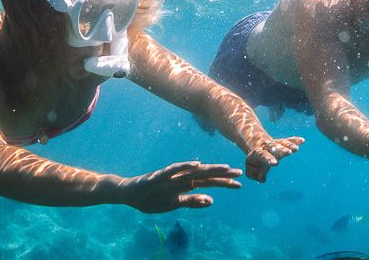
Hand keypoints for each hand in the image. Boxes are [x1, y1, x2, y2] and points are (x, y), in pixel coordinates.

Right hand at [118, 161, 242, 213]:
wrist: (128, 194)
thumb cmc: (152, 198)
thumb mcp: (174, 204)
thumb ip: (192, 202)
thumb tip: (211, 201)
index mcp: (186, 185)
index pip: (209, 183)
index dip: (224, 183)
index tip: (240, 185)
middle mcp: (181, 178)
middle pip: (205, 176)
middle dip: (222, 175)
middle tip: (239, 173)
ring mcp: (171, 176)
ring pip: (193, 171)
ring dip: (209, 169)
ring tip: (224, 168)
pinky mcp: (159, 175)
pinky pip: (174, 170)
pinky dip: (185, 166)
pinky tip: (196, 164)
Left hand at [245, 136, 304, 181]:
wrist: (257, 146)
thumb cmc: (254, 161)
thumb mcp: (250, 168)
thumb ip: (253, 174)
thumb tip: (262, 178)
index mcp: (258, 153)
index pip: (263, 155)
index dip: (269, 159)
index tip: (275, 163)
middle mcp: (267, 147)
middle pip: (274, 147)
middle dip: (281, 150)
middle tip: (288, 153)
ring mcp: (276, 144)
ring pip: (282, 143)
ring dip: (289, 146)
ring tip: (296, 149)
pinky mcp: (282, 143)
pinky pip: (289, 141)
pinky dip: (295, 140)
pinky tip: (302, 140)